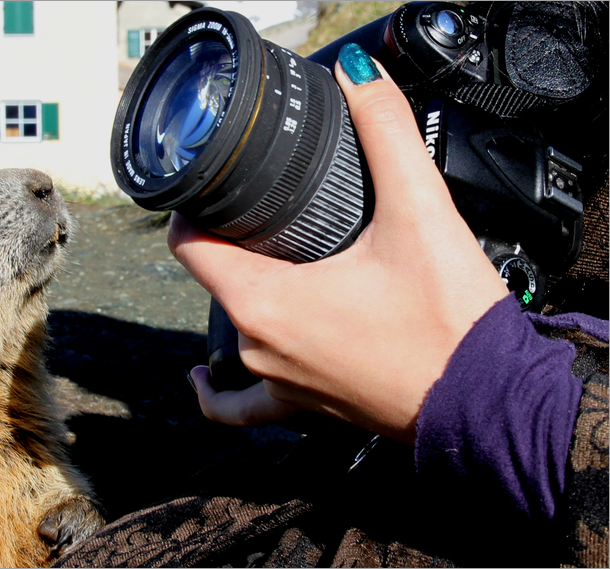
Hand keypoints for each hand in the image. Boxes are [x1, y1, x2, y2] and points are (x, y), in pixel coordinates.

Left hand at [169, 47, 508, 443]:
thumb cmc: (451, 324)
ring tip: (262, 257)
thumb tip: (358, 76)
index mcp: (265, 301)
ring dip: (241, 289)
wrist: (491, 405)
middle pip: (215, 279)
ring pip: (231, 328)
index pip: (190, 245)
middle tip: (264, 208)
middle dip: (231, 239)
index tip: (211, 185)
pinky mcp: (304, 406)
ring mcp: (279, 381)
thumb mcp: (420, 213)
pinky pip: (244, 406)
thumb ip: (387, 134)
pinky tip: (205, 380)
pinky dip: (220, 392)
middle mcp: (259, 346)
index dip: (192, 208)